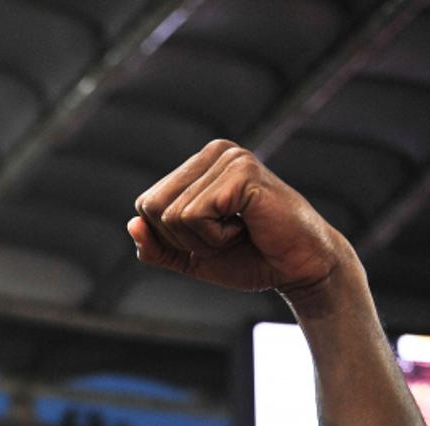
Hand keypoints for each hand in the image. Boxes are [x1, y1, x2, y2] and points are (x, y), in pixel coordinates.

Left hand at [129, 140, 355, 296]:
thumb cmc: (250, 258)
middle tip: (226, 237)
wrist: (299, 268)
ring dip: (203, 240)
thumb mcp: (190, 257)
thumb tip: (131, 225)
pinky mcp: (241, 172)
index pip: (145, 205)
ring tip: (239, 231)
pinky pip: (194, 216)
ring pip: (172, 215)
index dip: (169, 237)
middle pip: (152, 208)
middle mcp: (213, 152)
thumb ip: (156, 246)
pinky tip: (247, 227)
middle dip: (183, 239)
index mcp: (198, 165)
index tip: (210, 237)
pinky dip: (216, 237)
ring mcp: (229, 158)